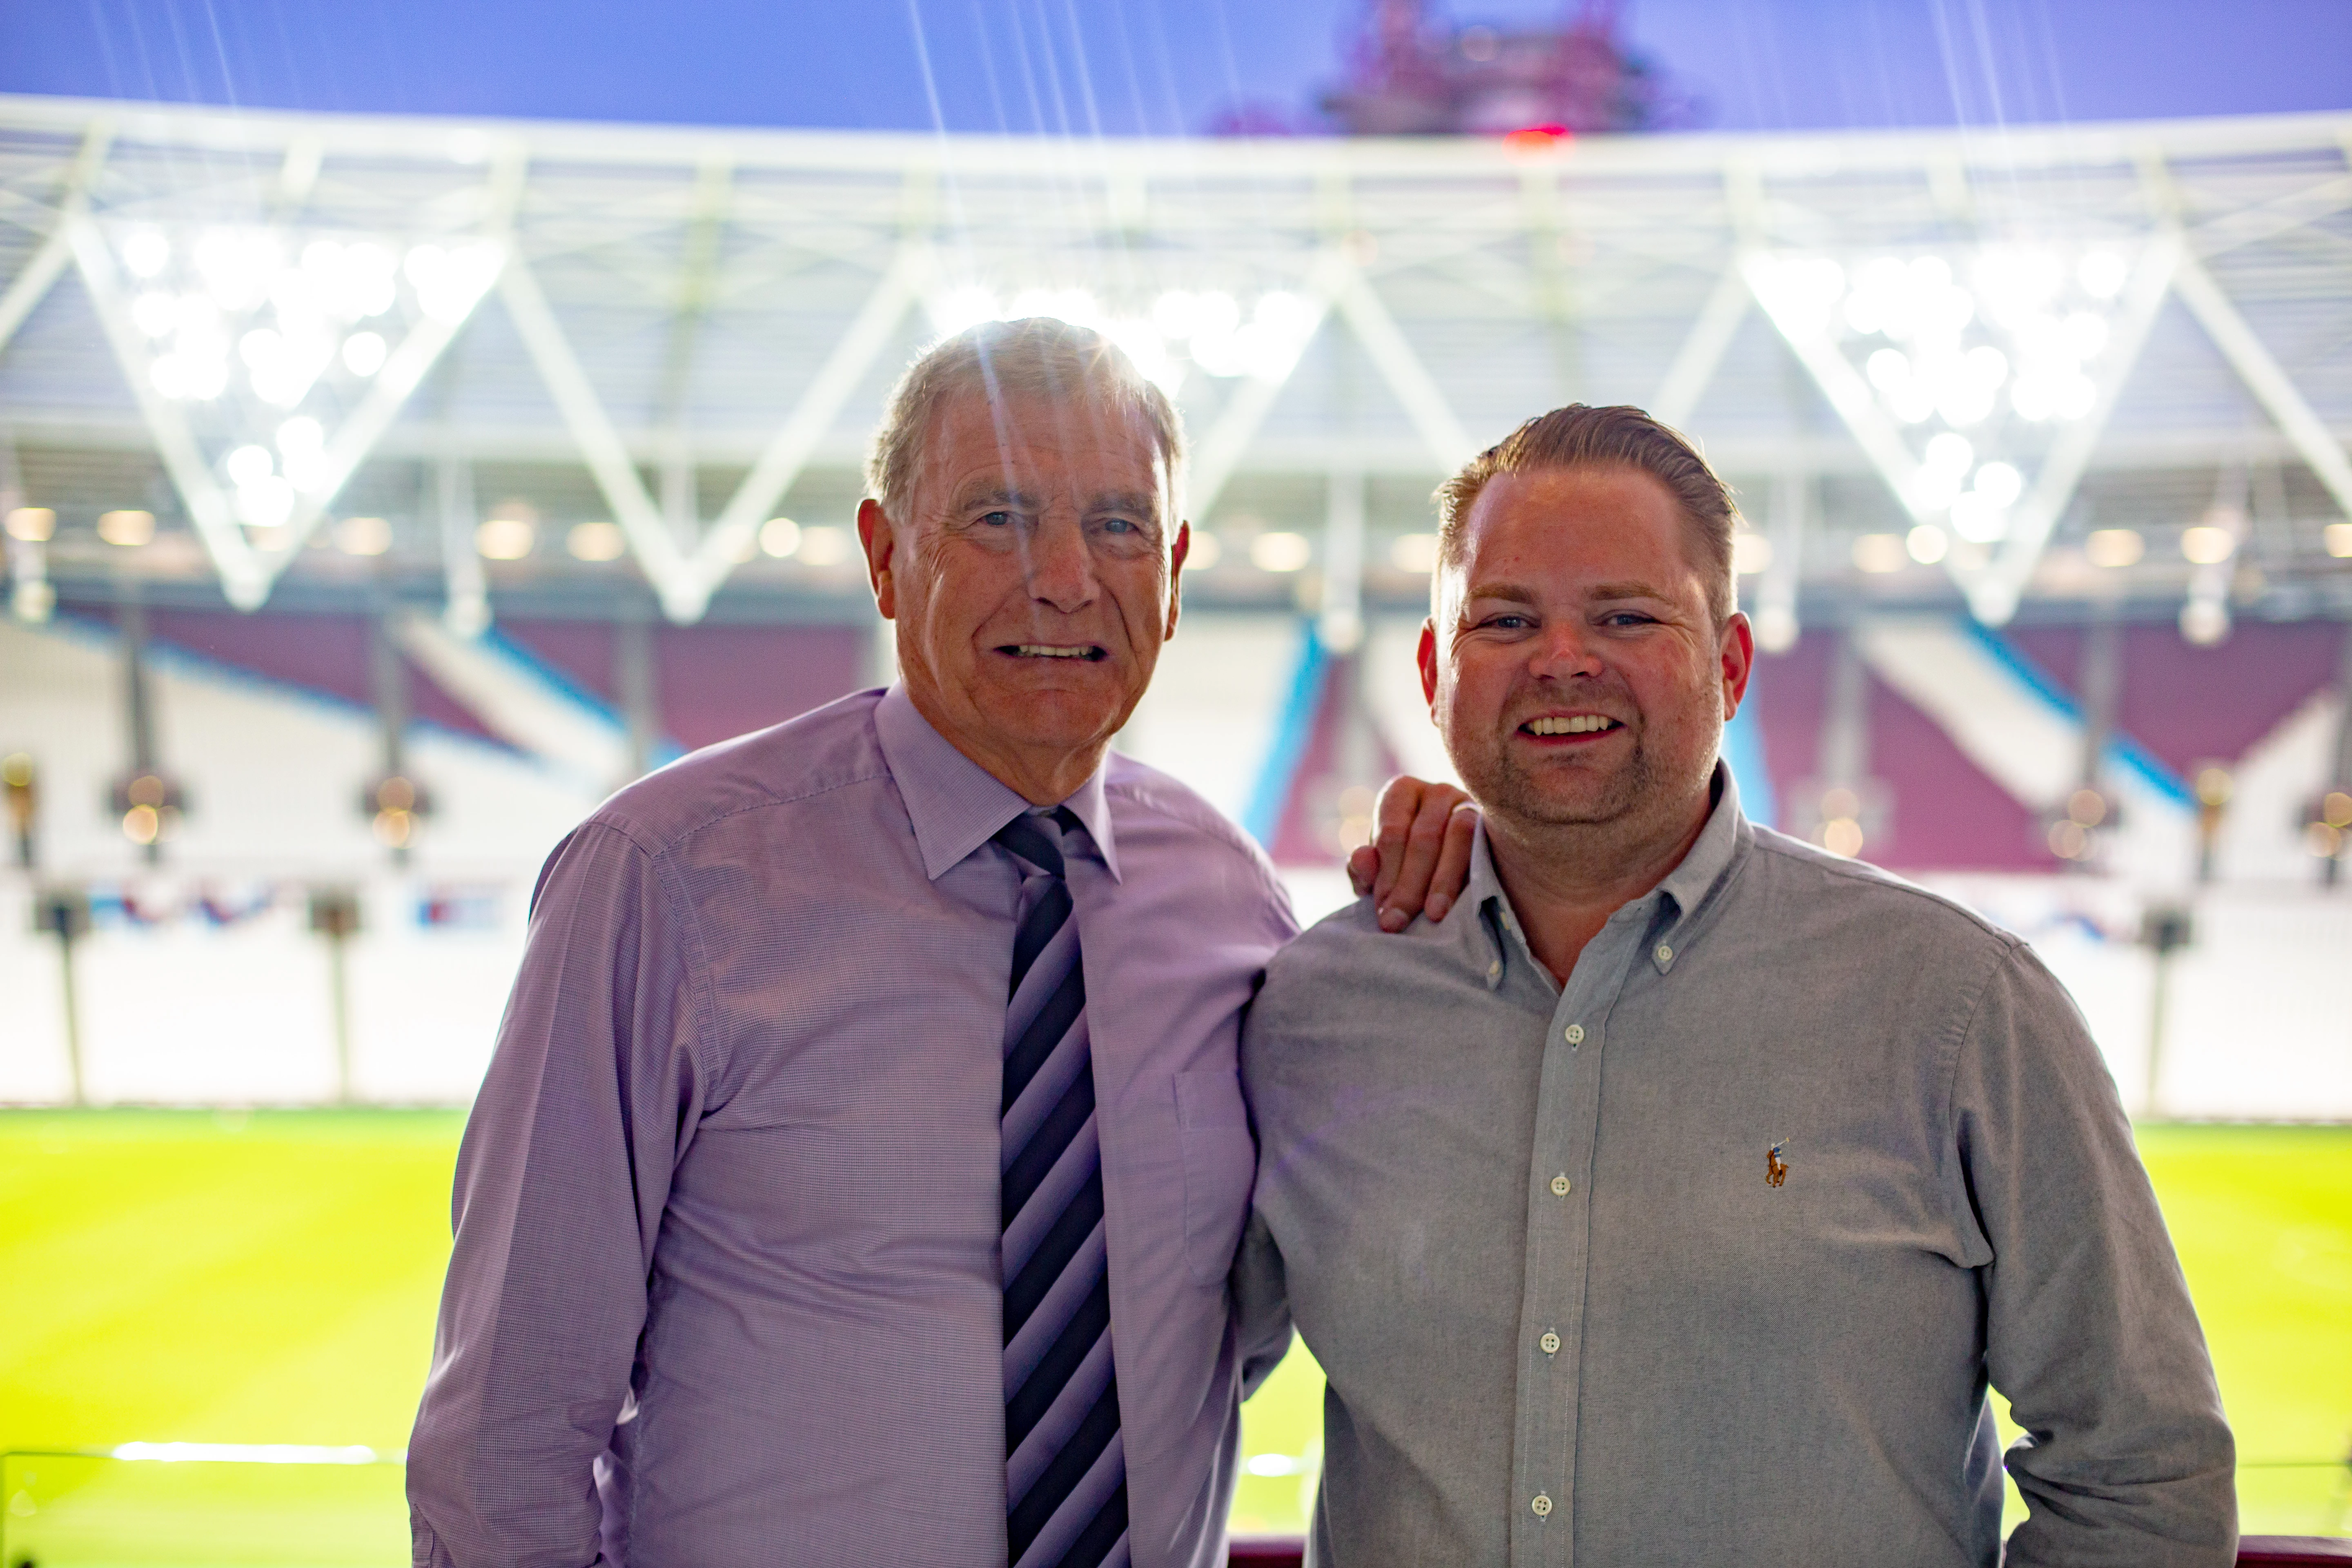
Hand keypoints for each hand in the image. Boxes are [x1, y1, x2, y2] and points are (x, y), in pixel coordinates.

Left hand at [1347, 776, 1478, 932]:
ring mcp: (1470, 804)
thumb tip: (1361, 858)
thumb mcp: (1379, 871)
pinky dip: (1472, 875)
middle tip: (1398, 922)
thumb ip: (1364, 868)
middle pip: (1424, 837)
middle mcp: (1438, 793)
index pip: (1392, 832)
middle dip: (1410, 885)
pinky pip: (1485, 846)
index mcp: (1402, 792)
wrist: (1450, 873)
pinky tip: (1464, 903)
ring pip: (1459, 837)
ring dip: (1444, 880)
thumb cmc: (1404, 868)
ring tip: (1433, 915)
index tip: (1383, 910)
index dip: (1387, 873)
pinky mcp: (1495, 825)